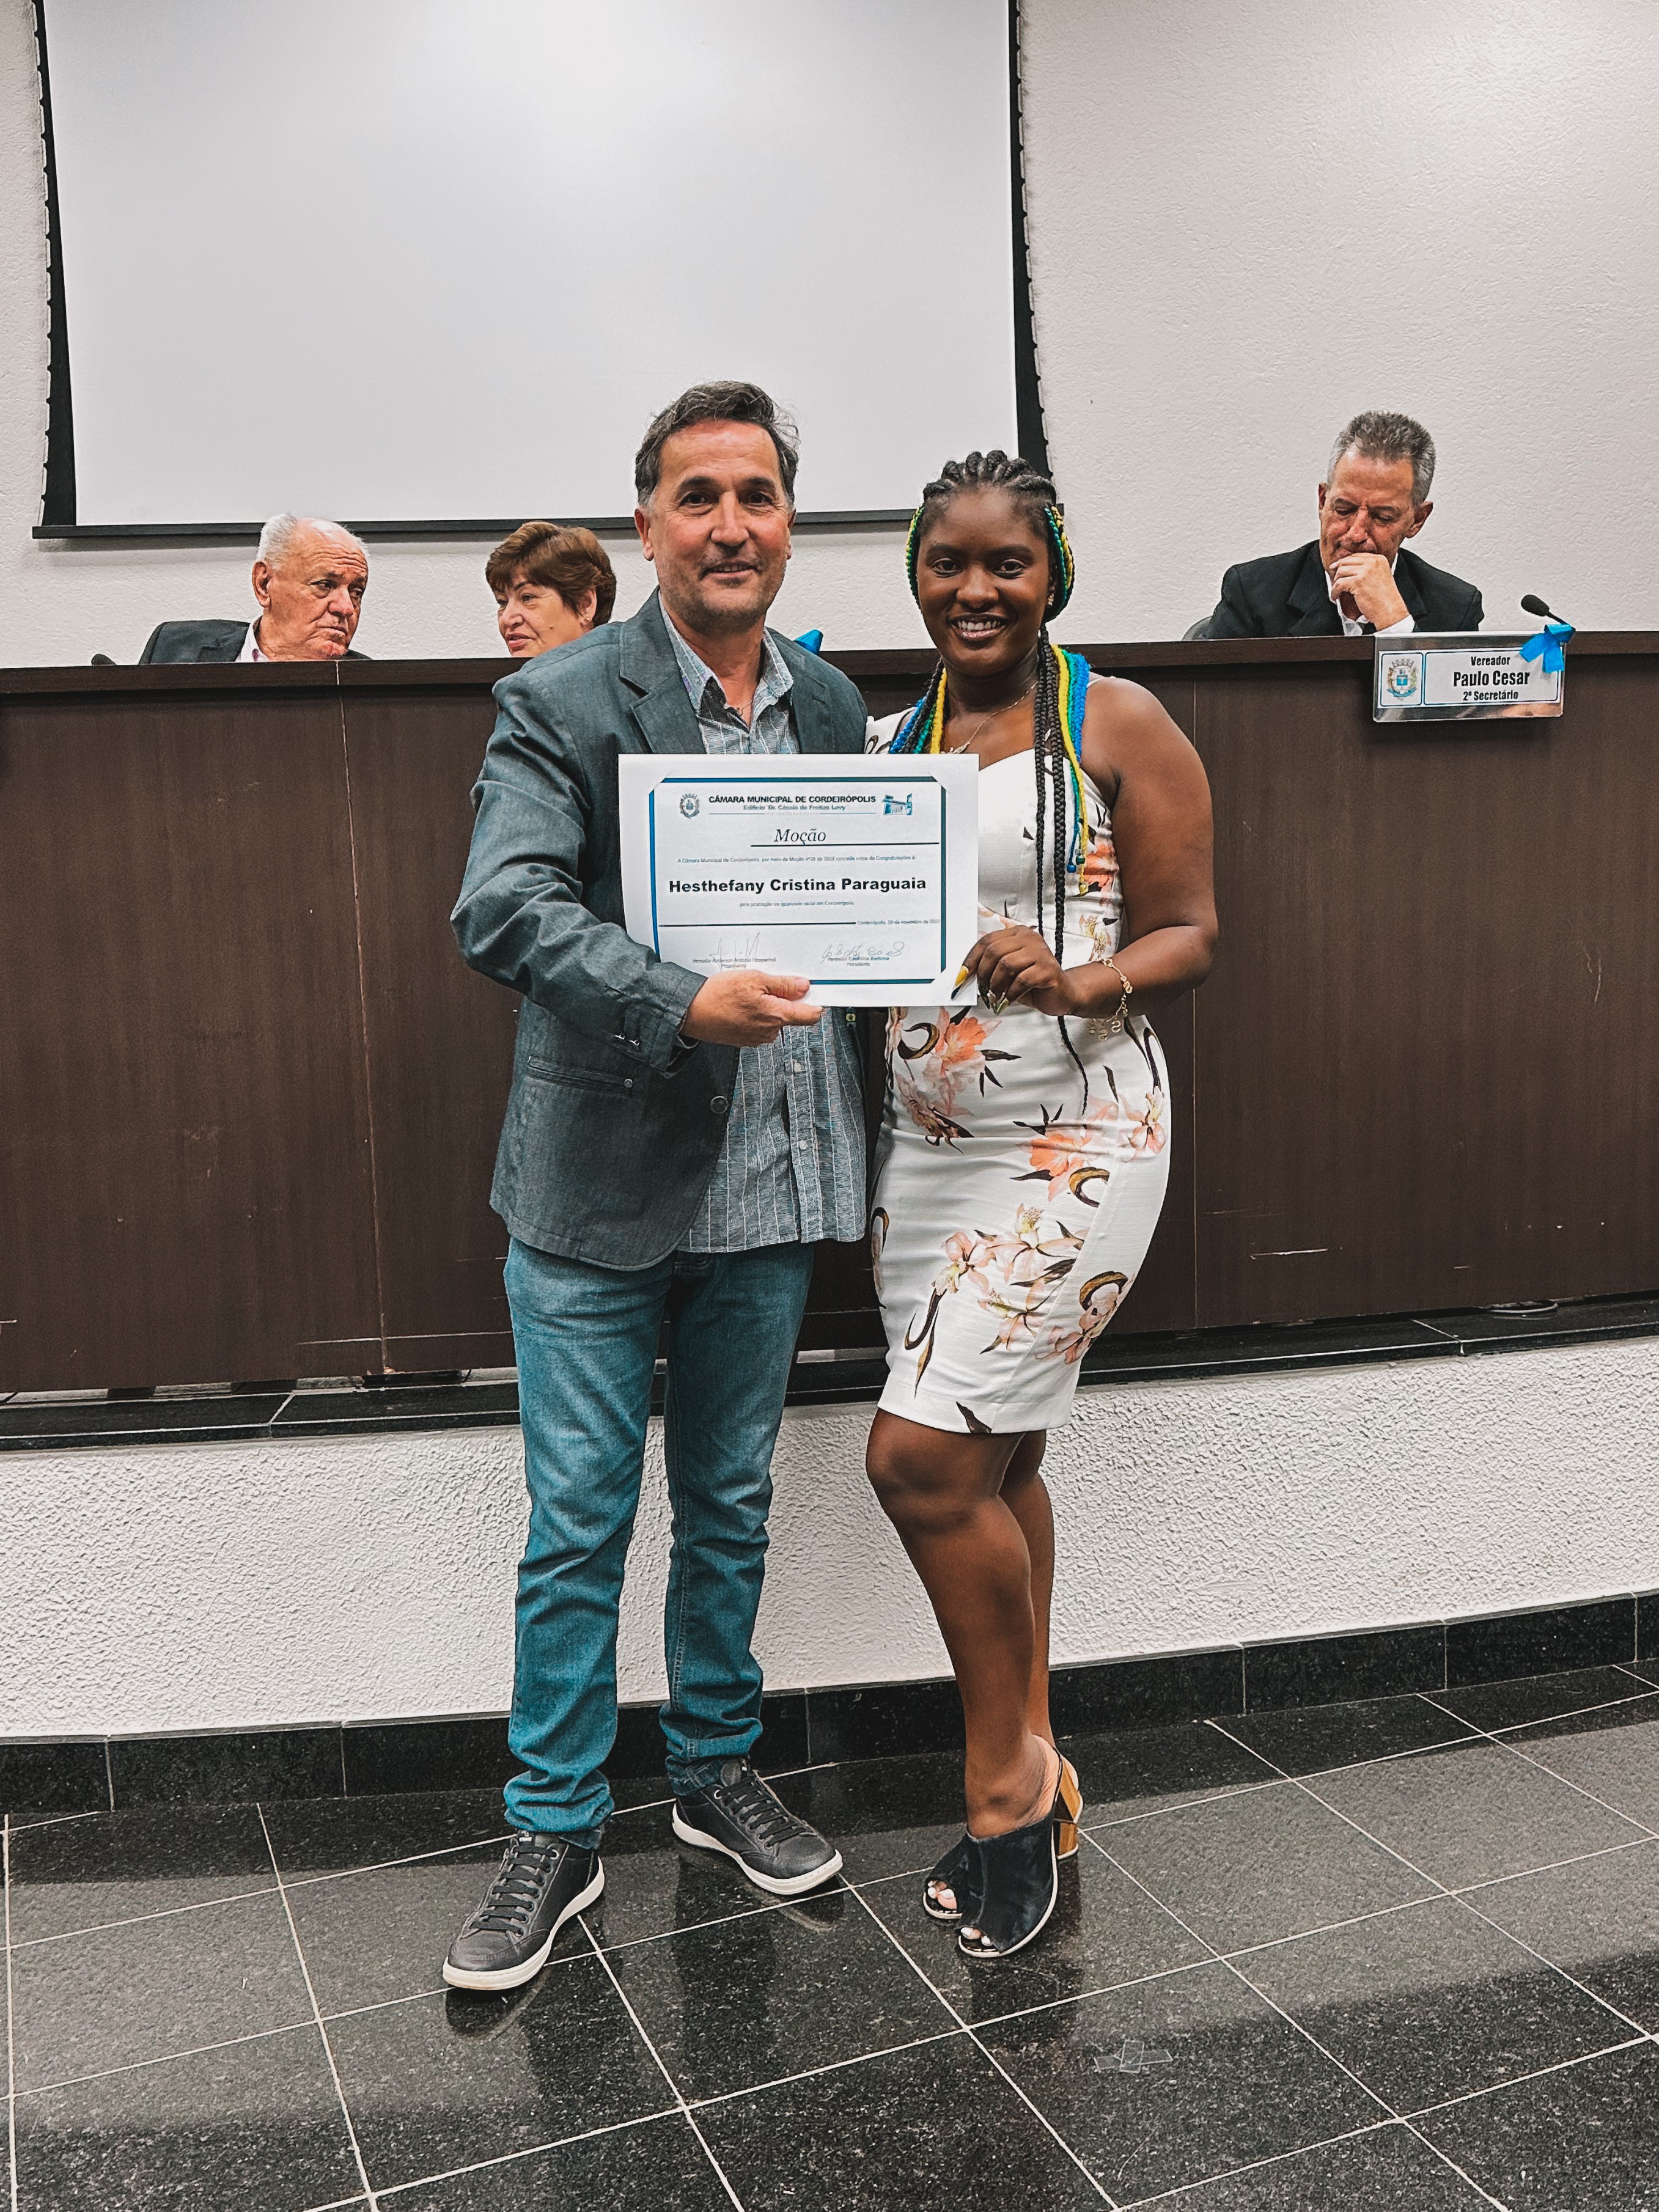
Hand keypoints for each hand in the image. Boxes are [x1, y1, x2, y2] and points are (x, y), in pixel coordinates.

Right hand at [680, 970, 821, 1045]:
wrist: (690, 1012)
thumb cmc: (717, 996)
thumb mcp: (754, 979)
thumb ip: (783, 984)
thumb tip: (803, 986)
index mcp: (776, 1015)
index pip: (811, 1014)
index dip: (815, 1001)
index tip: (815, 992)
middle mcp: (770, 1031)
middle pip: (791, 1014)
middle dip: (786, 998)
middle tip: (769, 983)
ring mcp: (757, 1037)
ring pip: (774, 1019)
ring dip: (768, 1005)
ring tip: (749, 994)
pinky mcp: (746, 1039)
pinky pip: (759, 1024)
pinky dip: (755, 1013)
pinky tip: (741, 1004)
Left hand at [960, 926, 1076, 1016]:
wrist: (1063, 994)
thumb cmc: (1034, 983)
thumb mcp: (1008, 973)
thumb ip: (991, 968)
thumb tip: (966, 975)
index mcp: (1017, 934)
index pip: (986, 941)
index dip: (971, 960)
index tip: (962, 976)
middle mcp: (1029, 939)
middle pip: (994, 951)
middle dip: (983, 975)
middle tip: (982, 990)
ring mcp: (1041, 953)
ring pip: (1006, 965)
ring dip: (996, 985)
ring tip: (996, 997)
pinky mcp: (1048, 970)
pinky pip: (1021, 981)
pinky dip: (1010, 994)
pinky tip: (1009, 1000)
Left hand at [1327, 552, 1407, 628]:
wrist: (1390, 611)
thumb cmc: (1385, 599)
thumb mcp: (1380, 577)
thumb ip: (1368, 570)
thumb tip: (1351, 569)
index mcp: (1379, 559)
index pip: (1356, 556)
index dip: (1344, 562)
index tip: (1337, 568)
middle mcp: (1372, 562)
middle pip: (1346, 561)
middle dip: (1337, 571)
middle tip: (1334, 580)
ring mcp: (1365, 571)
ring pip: (1341, 571)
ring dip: (1335, 583)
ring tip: (1336, 591)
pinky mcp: (1357, 582)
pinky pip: (1338, 583)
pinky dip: (1334, 591)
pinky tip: (1336, 596)